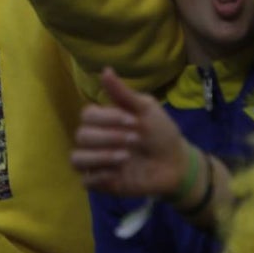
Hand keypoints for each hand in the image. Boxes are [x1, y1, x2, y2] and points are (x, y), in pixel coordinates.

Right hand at [70, 68, 191, 198]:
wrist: (176, 163)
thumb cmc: (161, 133)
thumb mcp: (146, 109)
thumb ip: (123, 93)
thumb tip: (105, 69)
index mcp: (103, 120)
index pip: (87, 114)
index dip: (107, 118)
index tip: (133, 121)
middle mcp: (96, 140)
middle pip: (81, 135)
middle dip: (108, 137)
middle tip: (135, 140)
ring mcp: (97, 162)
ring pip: (77, 158)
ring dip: (100, 156)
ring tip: (125, 158)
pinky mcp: (102, 183)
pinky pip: (86, 181)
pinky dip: (99, 176)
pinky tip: (117, 173)